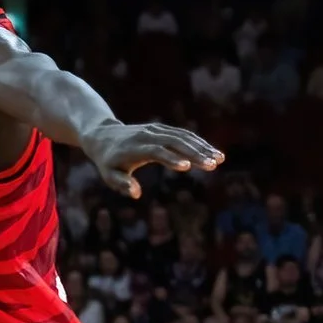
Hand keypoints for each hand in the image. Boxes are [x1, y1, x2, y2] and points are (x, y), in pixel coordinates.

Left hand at [82, 122, 224, 197]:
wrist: (102, 135)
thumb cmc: (108, 161)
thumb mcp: (109, 175)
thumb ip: (121, 184)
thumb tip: (136, 194)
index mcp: (135, 148)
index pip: (156, 151)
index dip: (171, 158)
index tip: (188, 167)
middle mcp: (148, 135)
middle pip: (174, 142)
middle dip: (195, 153)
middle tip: (213, 165)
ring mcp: (156, 130)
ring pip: (183, 136)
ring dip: (202, 147)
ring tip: (220, 159)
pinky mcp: (163, 129)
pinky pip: (184, 134)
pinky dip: (200, 142)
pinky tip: (214, 152)